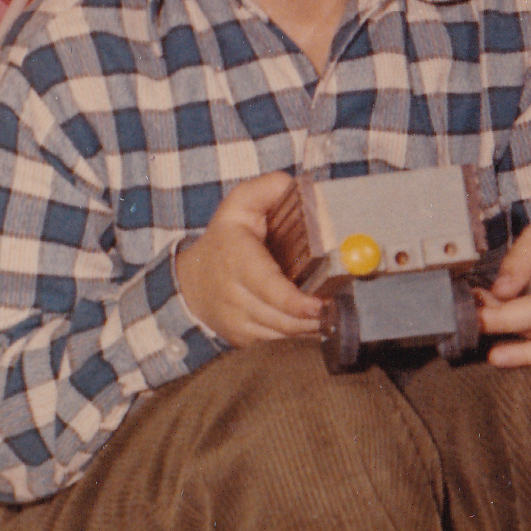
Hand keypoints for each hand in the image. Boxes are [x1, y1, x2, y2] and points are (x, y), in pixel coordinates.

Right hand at [174, 171, 329, 348]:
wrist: (191, 282)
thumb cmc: (224, 240)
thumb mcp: (237, 205)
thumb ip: (263, 189)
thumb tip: (290, 183)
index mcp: (237, 261)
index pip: (269, 288)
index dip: (296, 301)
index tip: (321, 304)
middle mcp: (234, 297)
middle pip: (281, 318)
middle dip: (314, 317)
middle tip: (340, 308)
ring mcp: (236, 323)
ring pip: (281, 336)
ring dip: (310, 330)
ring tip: (332, 316)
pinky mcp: (242, 340)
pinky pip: (275, 346)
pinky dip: (298, 340)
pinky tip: (315, 326)